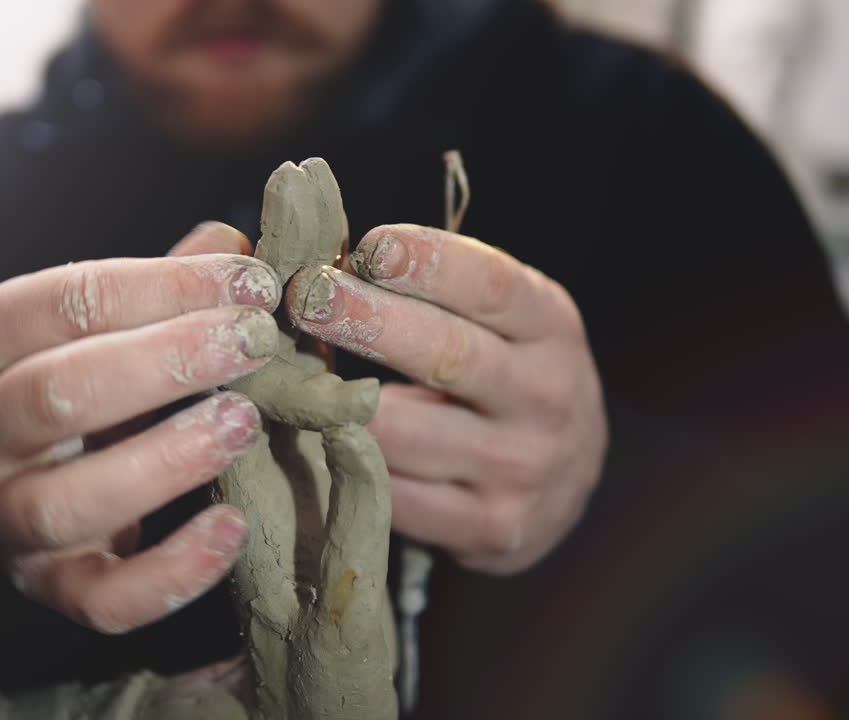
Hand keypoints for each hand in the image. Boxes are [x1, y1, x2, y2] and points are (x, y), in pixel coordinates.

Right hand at [0, 222, 281, 632]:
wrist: (61, 472)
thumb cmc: (98, 376)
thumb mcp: (121, 321)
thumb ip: (170, 284)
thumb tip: (232, 243)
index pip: (62, 301)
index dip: (165, 287)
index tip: (251, 283)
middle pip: (55, 394)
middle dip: (166, 361)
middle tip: (256, 341)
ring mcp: (1, 516)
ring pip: (68, 502)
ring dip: (166, 460)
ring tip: (244, 422)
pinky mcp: (47, 585)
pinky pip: (100, 598)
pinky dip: (171, 571)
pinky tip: (233, 525)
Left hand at [286, 224, 607, 573]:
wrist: (566, 477)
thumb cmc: (503, 370)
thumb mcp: (494, 317)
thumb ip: (430, 286)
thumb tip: (319, 249)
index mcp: (549, 327)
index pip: (490, 286)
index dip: (427, 263)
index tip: (367, 247)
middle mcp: (546, 396)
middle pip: (446, 354)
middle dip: (367, 320)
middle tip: (306, 296)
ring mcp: (520, 468)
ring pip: (404, 432)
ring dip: (336, 402)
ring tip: (282, 372)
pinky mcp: (490, 527)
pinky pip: (395, 494)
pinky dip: (347, 464)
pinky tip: (312, 437)